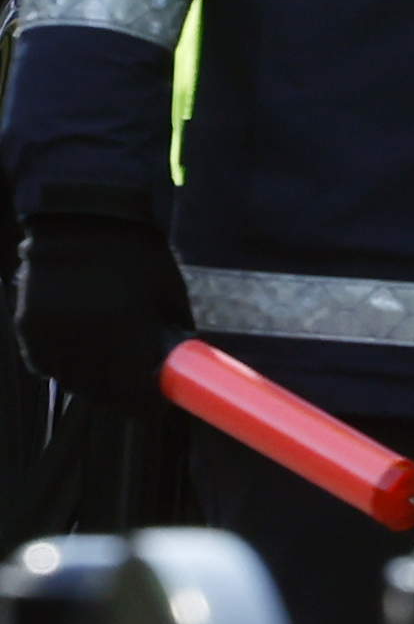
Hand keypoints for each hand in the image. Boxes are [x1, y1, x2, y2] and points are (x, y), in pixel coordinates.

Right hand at [17, 202, 189, 422]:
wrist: (82, 218)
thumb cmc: (137, 255)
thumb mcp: (168, 296)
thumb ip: (170, 339)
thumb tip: (175, 373)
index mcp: (127, 337)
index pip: (135, 398)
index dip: (148, 405)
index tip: (156, 403)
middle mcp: (86, 344)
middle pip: (102, 395)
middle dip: (121, 393)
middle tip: (134, 382)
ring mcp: (53, 337)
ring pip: (72, 382)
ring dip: (91, 379)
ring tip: (107, 357)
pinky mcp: (28, 328)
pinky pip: (47, 363)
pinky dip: (63, 362)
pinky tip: (80, 343)